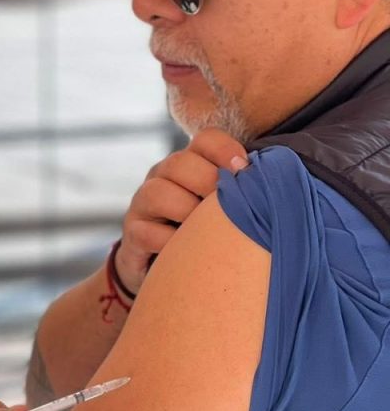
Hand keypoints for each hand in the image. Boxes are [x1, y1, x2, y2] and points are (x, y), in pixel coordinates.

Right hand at [116, 128, 248, 293]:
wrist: (167, 271)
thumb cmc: (206, 234)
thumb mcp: (225, 209)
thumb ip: (244, 192)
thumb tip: (278, 185)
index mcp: (190, 163)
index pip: (206, 140)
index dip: (226, 151)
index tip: (245, 171)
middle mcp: (163, 176)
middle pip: (180, 162)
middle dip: (207, 184)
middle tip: (224, 209)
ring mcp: (143, 203)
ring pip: (159, 192)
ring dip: (186, 212)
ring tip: (202, 231)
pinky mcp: (132, 233)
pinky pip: (148, 232)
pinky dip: (171, 243)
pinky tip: (185, 252)